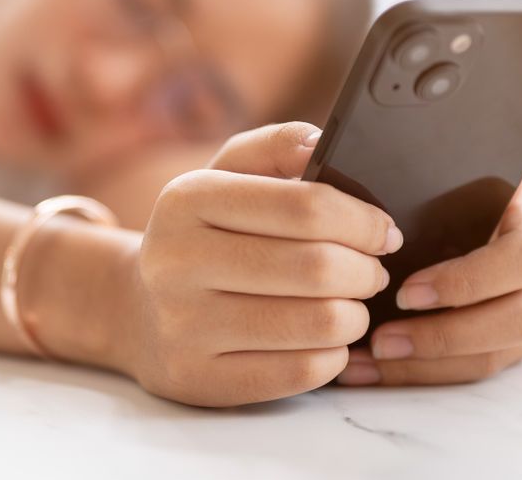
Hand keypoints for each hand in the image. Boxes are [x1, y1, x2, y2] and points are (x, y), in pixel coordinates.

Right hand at [114, 122, 402, 406]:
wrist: (137, 312)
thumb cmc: (204, 235)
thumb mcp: (226, 176)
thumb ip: (276, 146)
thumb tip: (322, 143)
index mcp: (186, 199)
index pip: (305, 206)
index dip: (362, 221)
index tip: (383, 231)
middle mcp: (176, 261)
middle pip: (317, 267)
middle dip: (366, 271)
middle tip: (372, 272)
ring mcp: (183, 326)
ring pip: (317, 323)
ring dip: (355, 315)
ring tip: (350, 306)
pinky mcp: (199, 378)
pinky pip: (301, 372)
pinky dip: (332, 356)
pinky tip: (323, 340)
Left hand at [337, 171, 521, 385]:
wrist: (480, 189)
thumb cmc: (454, 173)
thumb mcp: (450, 164)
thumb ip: (424, 177)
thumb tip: (354, 189)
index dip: (468, 281)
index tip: (406, 292)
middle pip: (519, 317)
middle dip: (444, 336)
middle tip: (381, 341)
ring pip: (500, 352)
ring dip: (430, 364)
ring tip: (371, 361)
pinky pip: (482, 364)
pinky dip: (429, 371)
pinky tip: (381, 369)